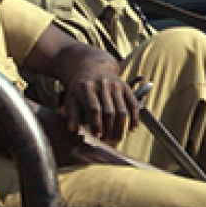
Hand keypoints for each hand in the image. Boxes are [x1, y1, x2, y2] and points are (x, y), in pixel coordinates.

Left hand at [24, 26, 139, 142]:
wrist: (91, 65)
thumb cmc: (79, 86)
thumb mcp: (71, 97)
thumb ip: (71, 114)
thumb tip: (72, 130)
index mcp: (87, 87)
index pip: (94, 108)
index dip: (96, 123)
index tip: (97, 136)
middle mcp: (103, 85)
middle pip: (109, 111)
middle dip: (109, 129)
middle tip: (107, 141)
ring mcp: (116, 85)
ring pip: (121, 109)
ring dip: (121, 127)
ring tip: (117, 139)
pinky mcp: (125, 86)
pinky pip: (133, 104)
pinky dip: (134, 117)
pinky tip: (132, 129)